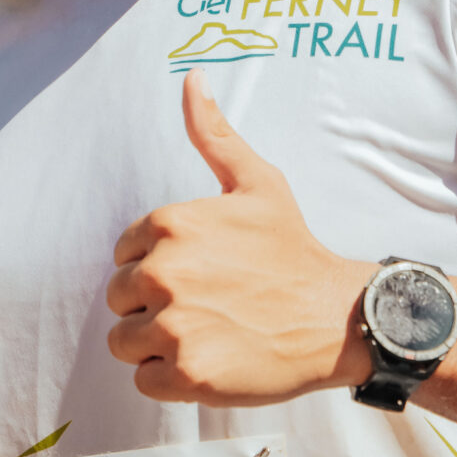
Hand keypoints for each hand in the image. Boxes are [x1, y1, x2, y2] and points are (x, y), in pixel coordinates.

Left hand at [106, 72, 372, 405]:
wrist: (337, 318)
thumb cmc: (293, 249)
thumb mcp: (256, 183)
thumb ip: (213, 134)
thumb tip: (192, 77)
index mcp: (168, 224)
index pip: (123, 255)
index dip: (159, 267)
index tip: (202, 273)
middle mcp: (163, 271)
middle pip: (119, 299)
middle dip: (155, 306)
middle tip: (209, 306)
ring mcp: (173, 325)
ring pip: (124, 341)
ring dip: (158, 344)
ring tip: (208, 333)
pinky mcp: (185, 374)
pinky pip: (144, 380)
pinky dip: (172, 379)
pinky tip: (212, 361)